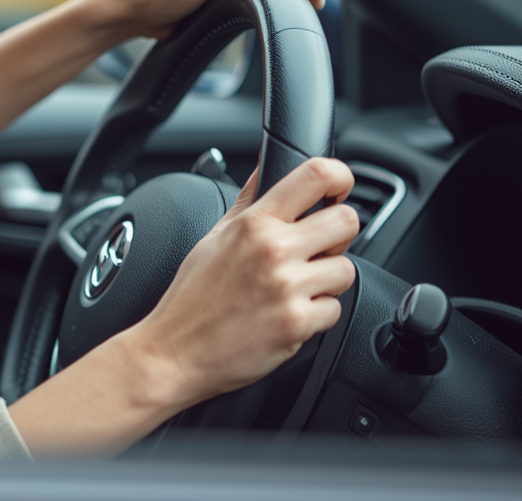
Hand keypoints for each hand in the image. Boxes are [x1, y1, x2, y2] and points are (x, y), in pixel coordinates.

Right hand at [7, 157, 358, 455]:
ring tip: (294, 289)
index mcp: (253, 223)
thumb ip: (247, 201)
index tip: (340, 188)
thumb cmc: (190, 298)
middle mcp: (273, 249)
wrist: (174, 352)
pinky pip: (334, 309)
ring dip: (327, 281)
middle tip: (316, 250)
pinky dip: (316, 316)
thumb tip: (265, 170)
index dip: (340, 177)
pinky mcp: (297, 323)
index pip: (315, 176)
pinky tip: (286, 315)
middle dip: (337, 237)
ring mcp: (287, 288)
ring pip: (346, 269)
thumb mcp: (213, 237)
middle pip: (347, 221)